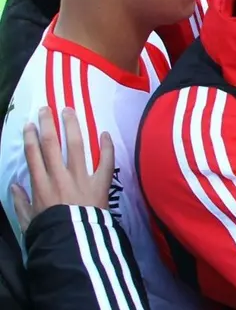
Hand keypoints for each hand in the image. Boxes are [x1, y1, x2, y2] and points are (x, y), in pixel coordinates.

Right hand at [11, 107, 114, 231]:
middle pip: (52, 145)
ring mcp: (81, 178)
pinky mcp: (101, 183)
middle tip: (46, 108)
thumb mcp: (28, 220)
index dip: (30, 138)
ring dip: (72, 127)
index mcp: (41, 185)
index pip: (34, 155)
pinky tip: (105, 133)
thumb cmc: (51, 232)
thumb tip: (13, 185)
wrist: (75, 243)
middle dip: (48, 124)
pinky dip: (107, 147)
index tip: (29, 124)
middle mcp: (60, 177)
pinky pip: (106, 161)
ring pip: (76, 146)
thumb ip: (20, 202)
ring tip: (69, 111)